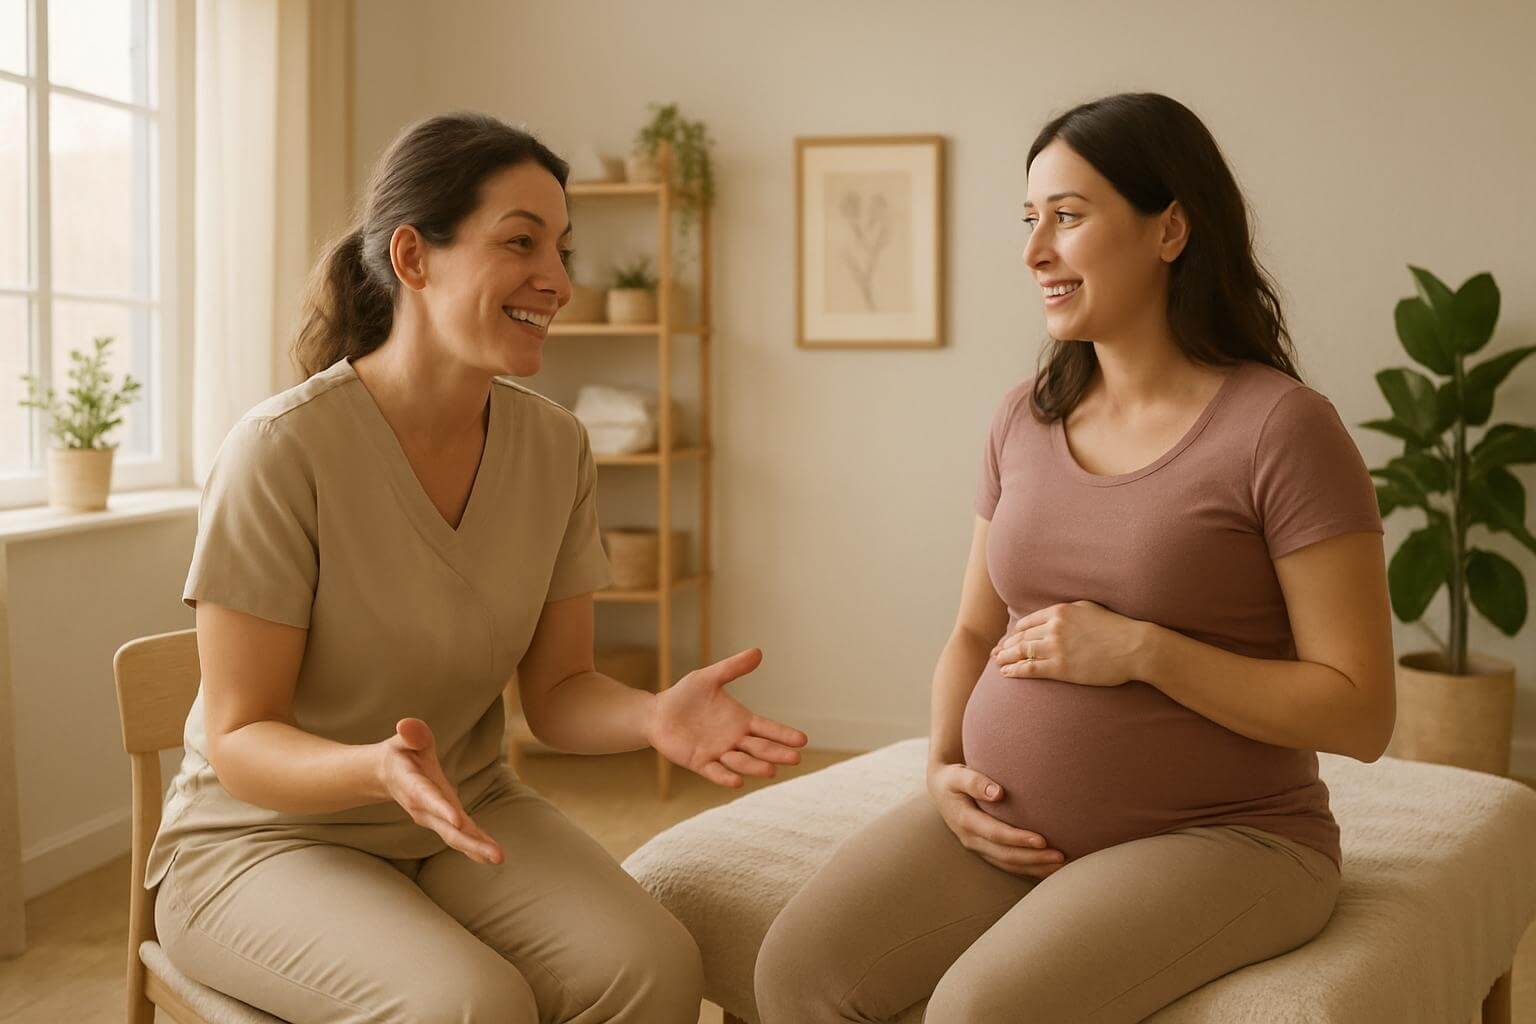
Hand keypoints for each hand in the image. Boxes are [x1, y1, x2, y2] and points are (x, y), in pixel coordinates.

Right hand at [377, 718, 503, 864]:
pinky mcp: (441, 821)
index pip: (428, 797)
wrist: (387, 774)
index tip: (457, 822)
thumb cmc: (402, 751)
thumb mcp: (405, 738)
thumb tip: (406, 725)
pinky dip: (474, 846)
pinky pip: (458, 836)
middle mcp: (423, 807)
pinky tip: (491, 856)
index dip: (442, 809)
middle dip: (470, 841)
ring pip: (454, 836)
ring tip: (499, 858)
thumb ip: (411, 734)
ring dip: (476, 848)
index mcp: (413, 784)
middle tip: (495, 855)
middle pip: (447, 828)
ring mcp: (432, 817)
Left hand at [646, 648, 808, 787]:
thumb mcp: (709, 677)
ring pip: (741, 762)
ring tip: (771, 771)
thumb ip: (733, 667)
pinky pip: (715, 772)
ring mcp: (718, 753)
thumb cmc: (685, 695)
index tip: (803, 740)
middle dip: (777, 754)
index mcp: (741, 721)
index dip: (784, 734)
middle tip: (796, 759)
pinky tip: (737, 781)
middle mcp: (734, 740)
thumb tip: (758, 652)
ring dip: (755, 767)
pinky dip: (726, 777)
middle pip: (760, 749)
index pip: (768, 729)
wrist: (658, 714)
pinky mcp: (700, 762)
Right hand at [926, 762, 1065, 877]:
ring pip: (1008, 864)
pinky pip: (1008, 864)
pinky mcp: (985, 850)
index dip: (1018, 839)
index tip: (1042, 840)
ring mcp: (978, 847)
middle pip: (1005, 855)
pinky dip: (1029, 868)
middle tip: (1060, 856)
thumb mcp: (957, 775)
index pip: (995, 834)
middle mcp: (971, 839)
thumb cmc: (952, 778)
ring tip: (1061, 865)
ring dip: (1034, 867)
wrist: (941, 789)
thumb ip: (975, 781)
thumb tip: (997, 793)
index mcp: (965, 820)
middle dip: (1033, 858)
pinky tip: (1049, 867)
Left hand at [991, 600, 1151, 687]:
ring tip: (997, 662)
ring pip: (1022, 652)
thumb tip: (1054, 615)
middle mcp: (1053, 628)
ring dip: (1005, 658)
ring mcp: (1056, 648)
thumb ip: (1068, 611)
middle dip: (1006, 646)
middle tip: (996, 652)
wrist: (1134, 647)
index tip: (1008, 639)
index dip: (1015, 632)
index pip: (1028, 622)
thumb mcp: (1089, 608)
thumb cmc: (1116, 628)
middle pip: (1021, 638)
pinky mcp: (1061, 668)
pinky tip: (1006, 673)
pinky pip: (1030, 669)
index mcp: (1060, 612)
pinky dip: (1015, 671)